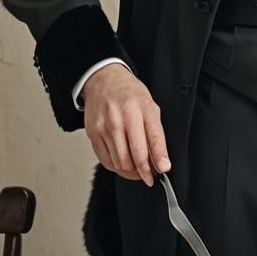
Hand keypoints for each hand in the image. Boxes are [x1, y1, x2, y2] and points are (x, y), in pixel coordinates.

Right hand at [81, 64, 170, 186]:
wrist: (103, 81)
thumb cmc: (129, 94)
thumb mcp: (150, 107)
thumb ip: (156, 134)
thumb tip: (161, 161)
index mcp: (140, 108)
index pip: (153, 139)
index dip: (159, 159)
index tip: (163, 170)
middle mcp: (121, 118)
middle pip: (134, 156)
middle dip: (144, 171)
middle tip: (150, 174)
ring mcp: (105, 127)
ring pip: (120, 162)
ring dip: (131, 171)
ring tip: (137, 167)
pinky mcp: (93, 134)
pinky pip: (106, 161)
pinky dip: (117, 167)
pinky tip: (124, 163)